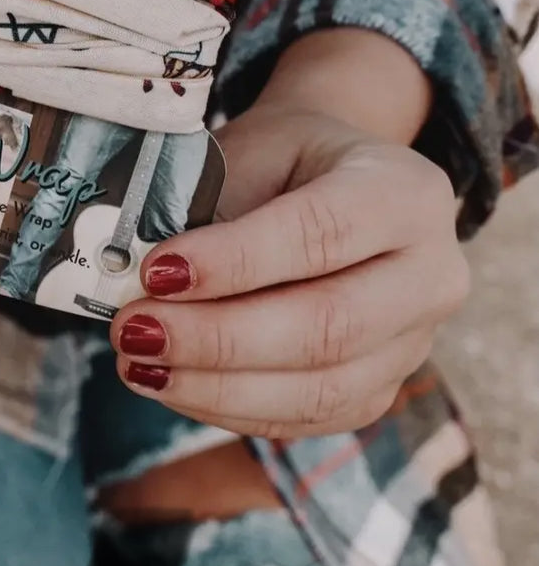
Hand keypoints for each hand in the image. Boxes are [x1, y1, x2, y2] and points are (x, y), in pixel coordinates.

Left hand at [109, 101, 469, 437]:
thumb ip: (209, 207)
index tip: (156, 272)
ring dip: (217, 387)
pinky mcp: (382, 389)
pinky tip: (172, 385)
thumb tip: (134, 272)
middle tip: (134, 330)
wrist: (339, 177)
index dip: (235, 261)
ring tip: (138, 365)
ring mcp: (415, 342)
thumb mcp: (256, 149)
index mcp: (406, 193)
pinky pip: (309, 416)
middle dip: (218, 337)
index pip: (320, 234)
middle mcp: (431, 274)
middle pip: (327, 326)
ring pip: (321, 388)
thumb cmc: (289, 158)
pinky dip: (232, 408)